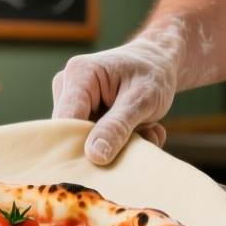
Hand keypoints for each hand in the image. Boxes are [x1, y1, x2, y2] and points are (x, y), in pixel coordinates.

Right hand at [52, 18, 214, 165]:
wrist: (158, 63)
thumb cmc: (152, 74)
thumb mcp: (142, 99)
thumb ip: (117, 127)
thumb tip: (93, 156)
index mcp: (78, 75)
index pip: (67, 121)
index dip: (82, 146)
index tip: (108, 162)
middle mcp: (66, 86)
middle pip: (72, 133)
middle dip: (107, 145)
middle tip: (142, 140)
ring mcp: (71, 101)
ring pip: (84, 140)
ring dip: (118, 145)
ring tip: (145, 132)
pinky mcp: (79, 114)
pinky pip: (91, 140)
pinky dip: (118, 143)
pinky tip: (140, 131)